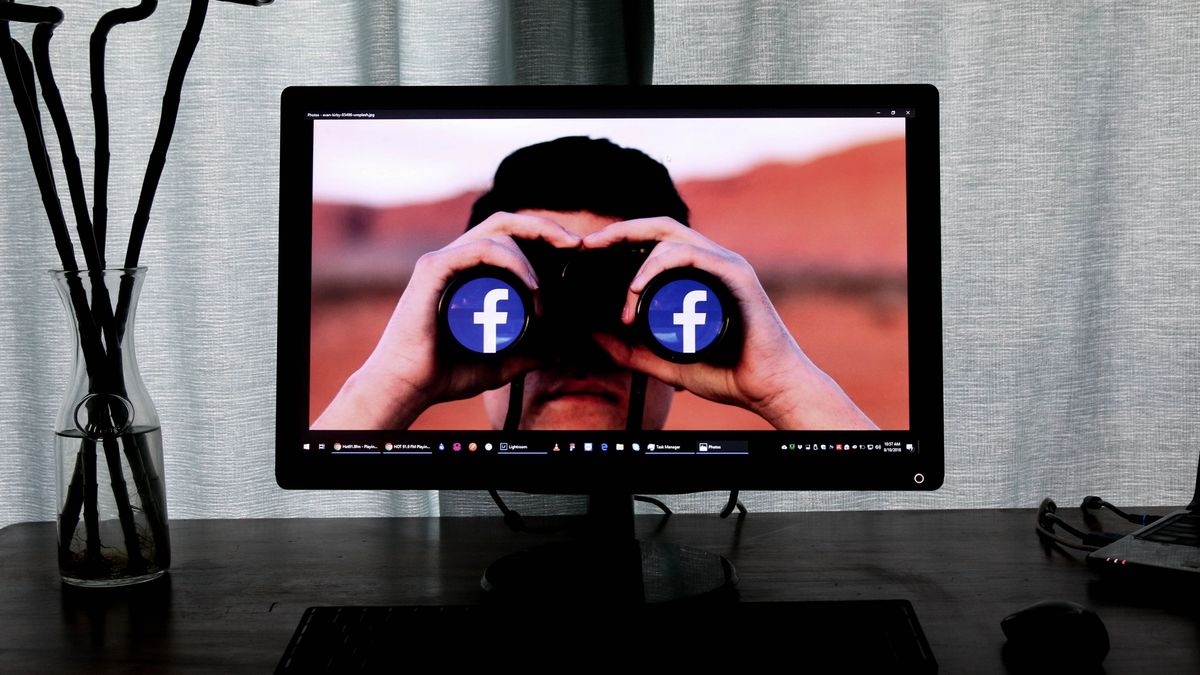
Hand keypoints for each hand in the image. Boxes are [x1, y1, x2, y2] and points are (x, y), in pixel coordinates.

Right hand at [313, 212, 580, 429]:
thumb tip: (556, 351)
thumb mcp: (498, 362)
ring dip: (530, 257)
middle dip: (545, 227)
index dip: (543, 236)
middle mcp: (455, 259)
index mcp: (469, 272)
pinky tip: (531, 284)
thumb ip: (525, 355)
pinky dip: (511, 260)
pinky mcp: (433, 269)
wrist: (408, 386)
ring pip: (497, 233)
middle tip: (576, 244)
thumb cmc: (444, 373)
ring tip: (544, 292)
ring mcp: (443, 261)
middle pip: (505, 222)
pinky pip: (478, 249)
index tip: (575, 252)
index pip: (510, 237)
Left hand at [584, 217, 876, 429]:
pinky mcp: (736, 275)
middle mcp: (712, 262)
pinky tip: (638, 289)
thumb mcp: (664, 362)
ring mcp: (725, 265)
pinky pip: (690, 255)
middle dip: (620, 230)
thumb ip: (630, 351)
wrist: (769, 388)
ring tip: (624, 300)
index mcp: (698, 275)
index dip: (621, 238)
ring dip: (638, 265)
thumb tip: (594, 335)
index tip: (588, 251)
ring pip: (671, 239)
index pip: (655, 241)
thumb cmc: (727, 374)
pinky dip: (658, 266)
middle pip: (660, 228)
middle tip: (589, 245)